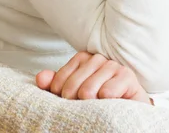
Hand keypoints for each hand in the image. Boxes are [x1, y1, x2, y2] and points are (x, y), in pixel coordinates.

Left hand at [36, 52, 151, 103]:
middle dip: (74, 103)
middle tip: (82, 109)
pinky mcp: (127, 76)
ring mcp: (113, 66)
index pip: (60, 79)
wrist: (126, 107)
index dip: (60, 95)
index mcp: (83, 59)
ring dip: (89, 104)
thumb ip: (55, 85)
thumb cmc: (97, 101)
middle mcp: (98, 59)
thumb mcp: (73, 93)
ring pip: (88, 90)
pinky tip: (107, 103)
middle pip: (73, 86)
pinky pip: (108, 91)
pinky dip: (105, 101)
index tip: (67, 102)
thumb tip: (40, 78)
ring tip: (94, 108)